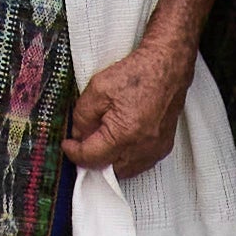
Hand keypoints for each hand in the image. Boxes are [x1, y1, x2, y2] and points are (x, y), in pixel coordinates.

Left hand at [66, 30, 198, 177]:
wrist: (167, 66)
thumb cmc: (136, 74)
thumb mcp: (97, 89)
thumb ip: (82, 116)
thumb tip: (79, 134)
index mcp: (124, 134)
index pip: (92, 157)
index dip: (75, 153)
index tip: (67, 145)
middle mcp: (142, 147)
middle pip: (109, 170)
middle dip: (93, 158)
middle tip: (84, 142)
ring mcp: (155, 149)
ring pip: (125, 170)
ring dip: (110, 161)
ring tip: (102, 142)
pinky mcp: (164, 146)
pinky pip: (140, 163)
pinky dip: (127, 157)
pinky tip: (120, 143)